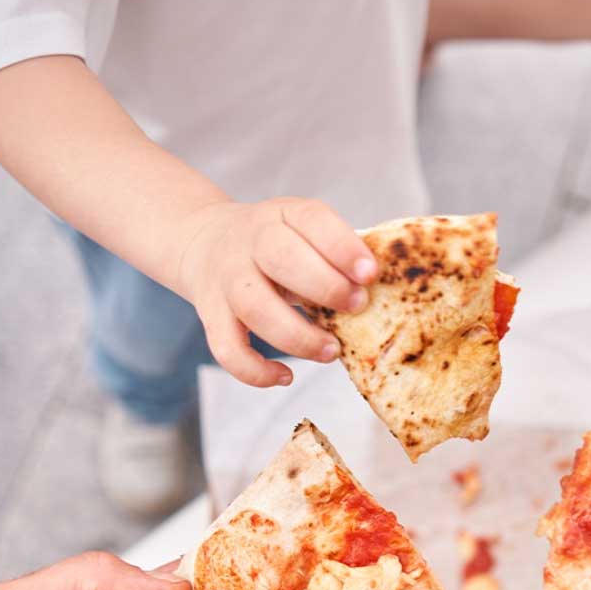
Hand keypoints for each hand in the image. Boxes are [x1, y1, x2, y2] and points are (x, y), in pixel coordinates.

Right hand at [176, 198, 377, 386]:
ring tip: (332, 351)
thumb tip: (385, 289)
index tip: (370, 274)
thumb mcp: (304, 229)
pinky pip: (226, 348)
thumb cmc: (278, 244)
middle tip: (358, 307)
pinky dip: (255, 370)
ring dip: (298, 336)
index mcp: (283, 214)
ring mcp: (227, 279)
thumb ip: (337, 251)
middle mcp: (250, 242)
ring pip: (255, 307)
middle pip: (282, 259)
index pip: (311, 219)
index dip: (343, 247)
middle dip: (326, 287)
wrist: (205, 242)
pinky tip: (285, 376)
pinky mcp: (211, 315)